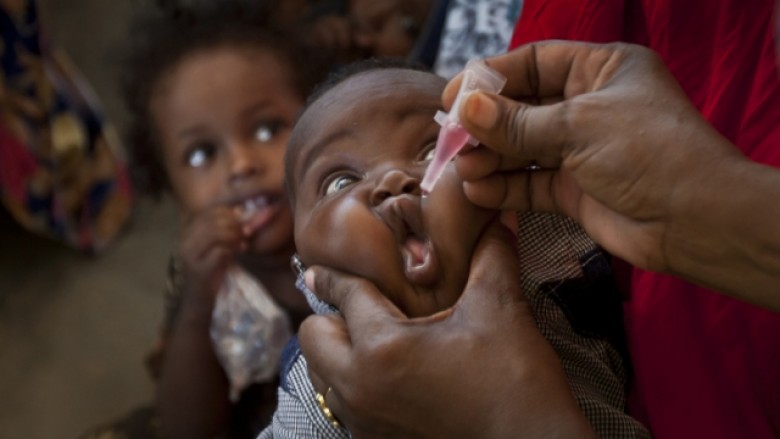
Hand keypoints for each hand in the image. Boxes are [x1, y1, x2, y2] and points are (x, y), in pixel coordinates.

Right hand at [177, 206, 246, 308]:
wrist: (198, 302)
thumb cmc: (211, 274)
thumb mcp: (218, 248)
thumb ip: (225, 231)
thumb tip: (239, 211)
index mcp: (189, 234)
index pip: (209, 211)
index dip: (229, 213)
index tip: (241, 222)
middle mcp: (186, 242)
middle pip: (213, 221)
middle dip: (234, 225)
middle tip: (245, 233)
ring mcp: (190, 257)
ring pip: (216, 234)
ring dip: (234, 236)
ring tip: (242, 244)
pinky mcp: (198, 271)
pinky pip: (219, 252)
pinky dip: (232, 250)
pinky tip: (238, 253)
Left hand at [298, 221, 595, 437]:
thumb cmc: (515, 380)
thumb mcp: (500, 310)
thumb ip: (491, 255)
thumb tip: (498, 215)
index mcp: (383, 347)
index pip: (344, 295)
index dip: (334, 276)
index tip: (318, 270)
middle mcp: (360, 387)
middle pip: (312, 338)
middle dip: (330, 317)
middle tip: (362, 308)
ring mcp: (365, 420)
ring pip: (322, 376)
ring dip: (338, 353)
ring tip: (373, 339)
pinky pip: (343, 404)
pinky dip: (353, 383)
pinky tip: (388, 374)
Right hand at [447, 42, 779, 302]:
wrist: (694, 221)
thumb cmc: (650, 154)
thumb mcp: (578, 126)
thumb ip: (517, 122)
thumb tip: (466, 108)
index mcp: (601, 70)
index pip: (535, 63)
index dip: (492, 76)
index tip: (455, 96)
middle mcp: (589, 106)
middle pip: (522, 108)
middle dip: (486, 125)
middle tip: (452, 141)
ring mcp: (582, 150)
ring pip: (523, 149)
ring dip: (491, 158)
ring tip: (463, 170)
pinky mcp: (575, 190)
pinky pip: (531, 184)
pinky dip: (505, 187)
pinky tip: (478, 192)